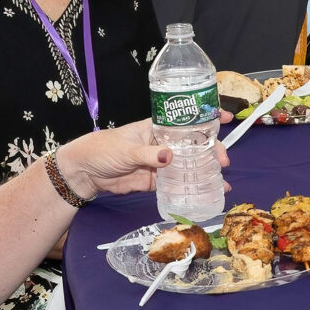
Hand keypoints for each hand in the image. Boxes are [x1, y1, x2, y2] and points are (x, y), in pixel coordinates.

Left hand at [53, 121, 221, 200]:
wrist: (84, 173)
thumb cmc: (102, 150)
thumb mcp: (126, 149)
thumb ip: (148, 154)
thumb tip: (169, 157)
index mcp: (156, 128)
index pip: (185, 120)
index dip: (206, 117)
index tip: (226, 117)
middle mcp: (162, 144)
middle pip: (193, 145)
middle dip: (211, 150)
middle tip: (223, 161)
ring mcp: (160, 163)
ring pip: (188, 165)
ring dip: (205, 172)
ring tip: (222, 180)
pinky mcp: (156, 180)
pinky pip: (177, 184)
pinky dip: (191, 188)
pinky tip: (205, 192)